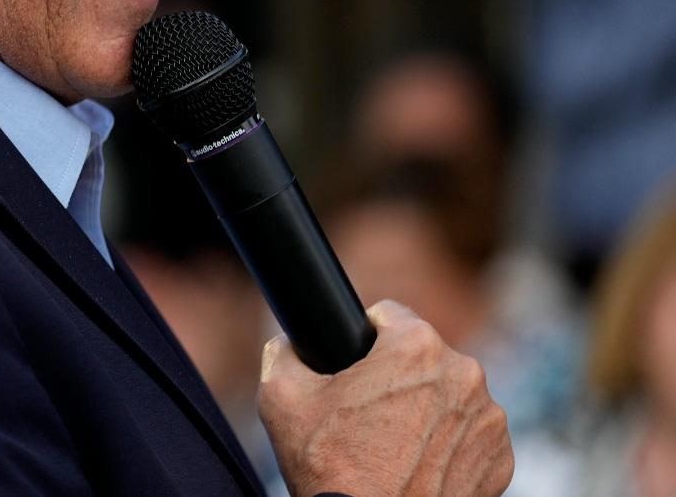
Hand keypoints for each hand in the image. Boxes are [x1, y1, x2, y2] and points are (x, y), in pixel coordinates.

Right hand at [257, 300, 512, 496]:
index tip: (356, 365)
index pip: (390, 315)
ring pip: (450, 396)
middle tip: (366, 413)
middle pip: (423, 358)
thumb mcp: (281, 396)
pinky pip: (471, 437)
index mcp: (417, 347)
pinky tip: (418, 466)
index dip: (365, 338)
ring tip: (392, 445)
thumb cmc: (330, 466)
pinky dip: (448, 447)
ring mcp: (490, 420)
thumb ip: (284, 352)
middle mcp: (466, 374)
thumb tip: (290, 344)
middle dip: (397, 377)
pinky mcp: (502, 460)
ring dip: (426, 410)